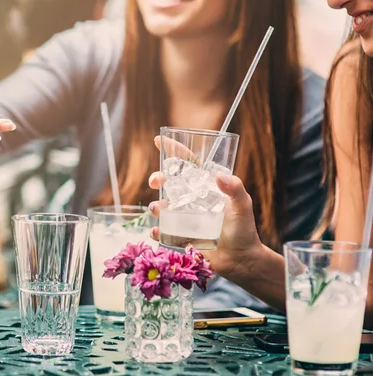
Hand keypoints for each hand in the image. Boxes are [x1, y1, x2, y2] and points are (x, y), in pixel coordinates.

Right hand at [147, 135, 263, 279]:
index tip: (158, 140)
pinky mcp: (179, 235)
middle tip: (156, 181)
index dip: (173, 151)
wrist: (241, 260)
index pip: (187, 164)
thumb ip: (235, 189)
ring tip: (158, 210)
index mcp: (204, 187)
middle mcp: (191, 199)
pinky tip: (157, 232)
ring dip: (155, 206)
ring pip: (161, 206)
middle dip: (158, 178)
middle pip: (168, 183)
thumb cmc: (243, 229)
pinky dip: (157, 231)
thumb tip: (219, 175)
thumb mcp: (243, 206)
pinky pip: (162, 231)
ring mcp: (183, 217)